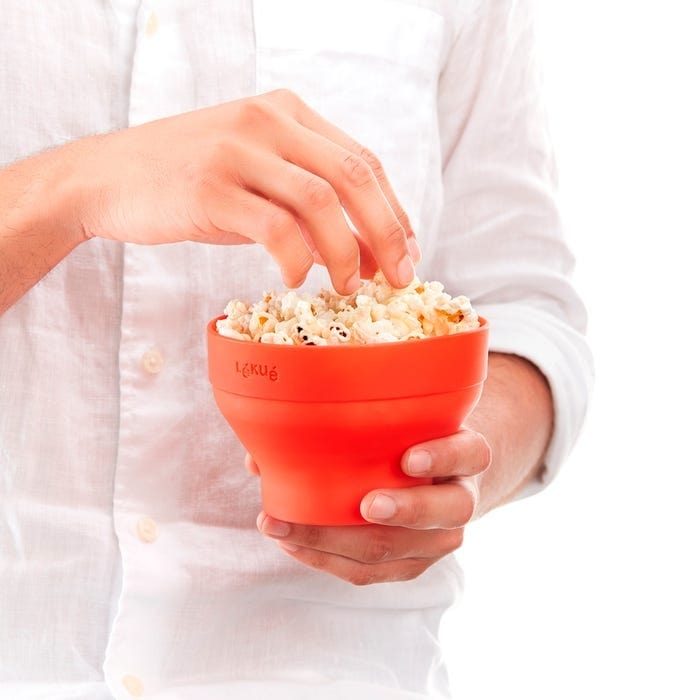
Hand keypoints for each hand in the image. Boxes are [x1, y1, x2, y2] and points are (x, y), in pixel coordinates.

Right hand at [73, 89, 418, 292]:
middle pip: (354, 175)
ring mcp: (237, 150)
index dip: (395, 211)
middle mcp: (268, 121)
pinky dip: (295, 259)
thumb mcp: (257, 180)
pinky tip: (293, 278)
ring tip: (349, 285)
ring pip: (320, 200)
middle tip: (400, 277)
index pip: (363, 160)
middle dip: (387, 232)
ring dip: (346, 250)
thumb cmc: (191, 183)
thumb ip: (309, 205)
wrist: (107, 178)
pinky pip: (274, 227)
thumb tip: (368, 252)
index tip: (409, 253)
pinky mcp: (209, 187)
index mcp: (287, 113)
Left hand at [249, 428, 491, 584]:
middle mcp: (460, 500)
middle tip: (365, 505)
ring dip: (339, 543)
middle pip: (447, 511)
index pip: (470, 453)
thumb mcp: (399, 423)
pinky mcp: (411, 565)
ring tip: (291, 532)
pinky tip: (293, 543)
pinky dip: (328, 559)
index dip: (443, 457)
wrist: (440, 477)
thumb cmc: (408, 439)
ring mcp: (438, 539)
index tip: (408, 459)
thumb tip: (264, 450)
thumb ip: (351, 425)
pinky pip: (371, 572)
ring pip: (398, 551)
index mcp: (465, 456)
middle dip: (404, 510)